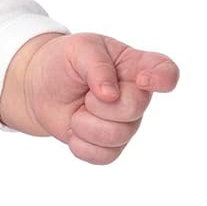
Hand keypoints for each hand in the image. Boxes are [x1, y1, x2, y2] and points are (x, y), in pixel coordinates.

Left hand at [0, 31, 179, 163]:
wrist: (39, 87)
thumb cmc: (65, 62)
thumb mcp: (78, 49)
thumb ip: (97, 65)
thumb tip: (111, 95)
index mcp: (136, 66)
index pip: (166, 73)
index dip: (162, 79)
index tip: (141, 79)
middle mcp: (137, 97)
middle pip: (134, 109)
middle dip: (99, 103)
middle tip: (85, 94)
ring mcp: (126, 123)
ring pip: (117, 135)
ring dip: (85, 124)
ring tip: (77, 111)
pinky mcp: (111, 145)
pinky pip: (104, 156)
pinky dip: (80, 143)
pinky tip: (74, 129)